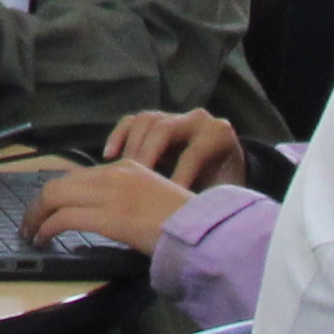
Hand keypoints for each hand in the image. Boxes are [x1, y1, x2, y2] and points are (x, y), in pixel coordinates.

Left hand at [26, 155, 194, 256]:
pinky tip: (43, 239)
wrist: (202, 230)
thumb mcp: (150, 197)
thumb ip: (125, 197)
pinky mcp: (109, 216)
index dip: (54, 194)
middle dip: (37, 204)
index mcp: (125, 166)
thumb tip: (99, 213)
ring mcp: (111, 194)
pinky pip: (64, 218)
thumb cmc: (182, 222)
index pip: (76, 176)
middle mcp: (115, 174)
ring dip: (36, 217)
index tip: (44, 209)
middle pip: (59, 184)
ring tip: (31, 233)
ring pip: (55, 197)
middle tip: (29, 223)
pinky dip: (46, 229)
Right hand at [98, 106, 245, 193]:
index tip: (165, 204)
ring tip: (120, 176)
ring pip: (144, 121)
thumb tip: (186, 217)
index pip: (193, 152)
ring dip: (130, 149)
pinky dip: (118, 137)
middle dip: (147, 158)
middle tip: (133, 187)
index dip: (178, 177)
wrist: (224, 170)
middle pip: (163, 129)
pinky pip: (131, 121)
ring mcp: (173, 116)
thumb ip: (206, 199)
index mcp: (218, 134)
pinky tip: (109, 158)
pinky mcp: (154, 120)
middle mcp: (196, 119)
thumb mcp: (222, 192)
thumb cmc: (221, 186)